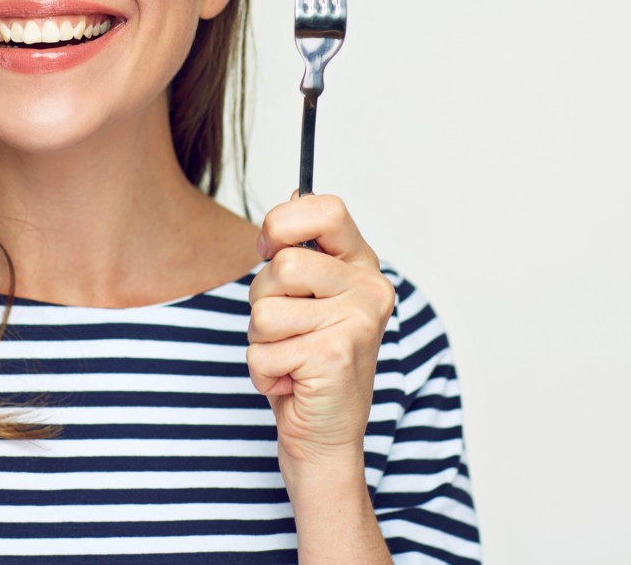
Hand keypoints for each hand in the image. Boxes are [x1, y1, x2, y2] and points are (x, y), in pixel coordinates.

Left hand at [248, 193, 395, 469]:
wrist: (323, 436)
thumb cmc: (307, 362)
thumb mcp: (306, 297)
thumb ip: (302, 250)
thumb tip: (293, 193)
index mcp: (362, 266)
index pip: (327, 208)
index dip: (283, 222)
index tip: (268, 248)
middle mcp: (370, 289)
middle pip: (282, 264)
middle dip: (262, 300)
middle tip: (285, 329)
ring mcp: (357, 322)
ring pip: (265, 309)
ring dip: (260, 340)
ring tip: (289, 357)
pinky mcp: (335, 355)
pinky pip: (262, 349)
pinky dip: (262, 372)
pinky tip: (292, 382)